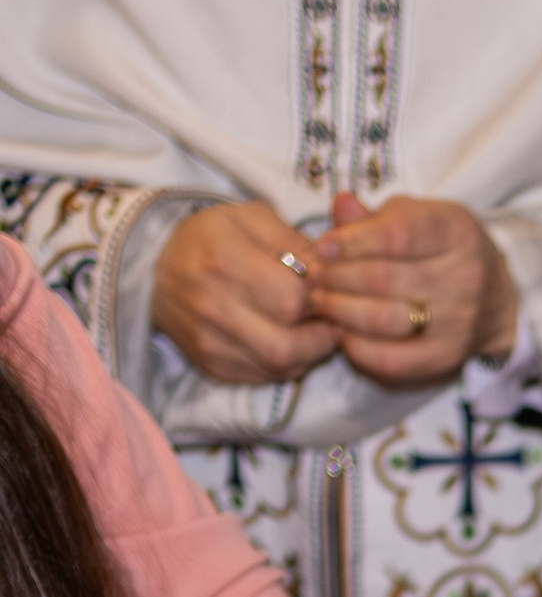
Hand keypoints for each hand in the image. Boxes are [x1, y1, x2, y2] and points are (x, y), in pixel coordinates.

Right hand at [150, 202, 340, 383]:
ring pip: (280, 366)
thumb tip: (330, 272)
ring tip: (314, 330)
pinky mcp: (210, 364)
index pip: (293, 299)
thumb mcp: (253, 219)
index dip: (320, 297)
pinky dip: (288, 365)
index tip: (323, 289)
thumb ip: (296, 242)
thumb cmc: (214, 237)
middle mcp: (210, 305)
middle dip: (321, 333)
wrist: (155, 267)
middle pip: (288, 343)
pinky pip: (264, 377)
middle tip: (328, 317)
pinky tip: (290, 342)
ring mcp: (207, 340)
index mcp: (223, 260)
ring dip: (310, 353)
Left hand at [311, 192, 517, 386]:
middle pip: (383, 279)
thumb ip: (375, 216)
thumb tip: (341, 205)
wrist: (494, 300)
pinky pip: (391, 359)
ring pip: (383, 319)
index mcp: (457, 232)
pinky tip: (344, 331)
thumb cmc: (439, 250)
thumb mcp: (416, 218)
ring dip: (340, 311)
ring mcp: (460, 322)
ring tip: (321, 301)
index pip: (395, 236)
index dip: (350, 242)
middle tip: (314, 277)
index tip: (322, 248)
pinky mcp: (448, 356)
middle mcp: (466, 277)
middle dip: (336, 278)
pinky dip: (357, 346)